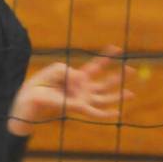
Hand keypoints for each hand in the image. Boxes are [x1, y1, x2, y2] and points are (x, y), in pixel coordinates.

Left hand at [7, 45, 134, 136]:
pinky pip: (95, 112)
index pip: (95, 66)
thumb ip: (69, 72)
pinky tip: (118, 112)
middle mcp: (82, 88)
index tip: (116, 48)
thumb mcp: (55, 70)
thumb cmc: (40, 84)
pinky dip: (107, 113)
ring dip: (118, 95)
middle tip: (133, 70)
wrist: (29, 100)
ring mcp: (81, 99)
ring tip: (133, 93)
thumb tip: (81, 81)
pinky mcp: (77, 108)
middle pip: (105, 82)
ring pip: (104, 97)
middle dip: (119, 77)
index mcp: (76, 76)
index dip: (105, 57)